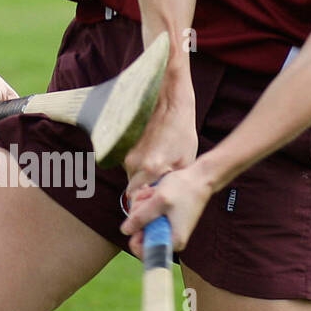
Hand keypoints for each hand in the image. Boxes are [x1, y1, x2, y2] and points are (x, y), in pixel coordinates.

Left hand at [120, 163, 215, 256]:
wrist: (199, 178)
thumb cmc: (183, 189)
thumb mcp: (159, 201)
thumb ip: (141, 217)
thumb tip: (125, 231)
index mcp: (172, 241)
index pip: (144, 252)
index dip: (135, 236)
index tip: (137, 218)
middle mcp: (169, 238)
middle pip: (140, 234)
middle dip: (139, 213)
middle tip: (147, 197)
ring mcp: (166, 228)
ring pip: (141, 221)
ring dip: (142, 204)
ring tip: (152, 192)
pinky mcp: (164, 219)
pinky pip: (147, 214)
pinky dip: (146, 203)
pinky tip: (152, 192)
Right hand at [122, 81, 198, 200]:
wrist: (170, 106)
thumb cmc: (182, 133)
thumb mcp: (184, 162)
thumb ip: (170, 184)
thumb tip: (160, 200)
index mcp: (150, 169)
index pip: (136, 199)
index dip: (144, 203)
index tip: (153, 203)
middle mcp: (134, 164)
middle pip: (132, 190)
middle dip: (143, 192)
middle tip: (158, 189)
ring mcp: (128, 155)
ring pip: (132, 177)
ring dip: (142, 178)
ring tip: (159, 170)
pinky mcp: (126, 148)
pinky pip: (132, 166)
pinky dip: (141, 167)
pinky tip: (155, 158)